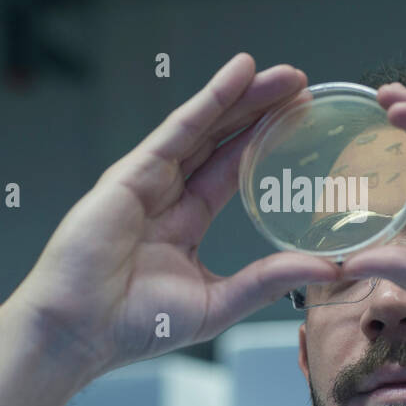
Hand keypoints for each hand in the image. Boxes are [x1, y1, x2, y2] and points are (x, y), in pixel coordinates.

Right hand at [5, 53, 339, 382]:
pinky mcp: (133, 172)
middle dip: (262, 112)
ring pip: (206, 127)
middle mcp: (167, 196)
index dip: (265, 145)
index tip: (301, 124)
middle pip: (223, 141)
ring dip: (245, 97)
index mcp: (183, 225)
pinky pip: (180, 128)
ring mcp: (148, 180)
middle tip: (304, 87)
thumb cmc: (134, 326)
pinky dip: (211, 98)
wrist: (79, 331)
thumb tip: (327, 269)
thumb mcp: (218, 303)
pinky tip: (240, 73)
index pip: (233, 172)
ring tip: (286, 75)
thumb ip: (268, 281)